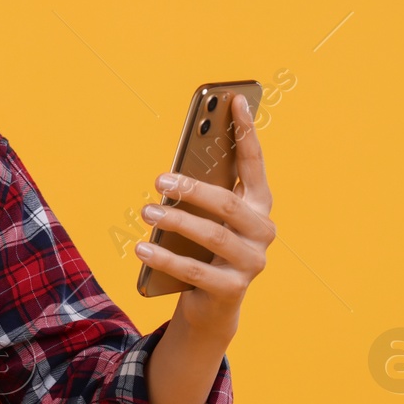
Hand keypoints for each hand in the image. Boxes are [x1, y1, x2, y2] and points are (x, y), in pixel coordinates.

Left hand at [135, 93, 274, 344]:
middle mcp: (262, 231)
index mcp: (258, 205)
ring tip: (147, 211)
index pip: (254, 163)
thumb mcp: (203, 217)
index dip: (246, 131)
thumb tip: (173, 169)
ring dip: (175, 221)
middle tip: (159, 180)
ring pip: (212, 236)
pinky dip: (165, 257)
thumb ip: (199, 192)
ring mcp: (252, 262)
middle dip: (191, 189)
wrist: (211, 303)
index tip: (234, 100)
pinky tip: (141, 247)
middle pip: (226, 204)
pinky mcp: (232, 289)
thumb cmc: (203, 246)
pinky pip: (194, 270)